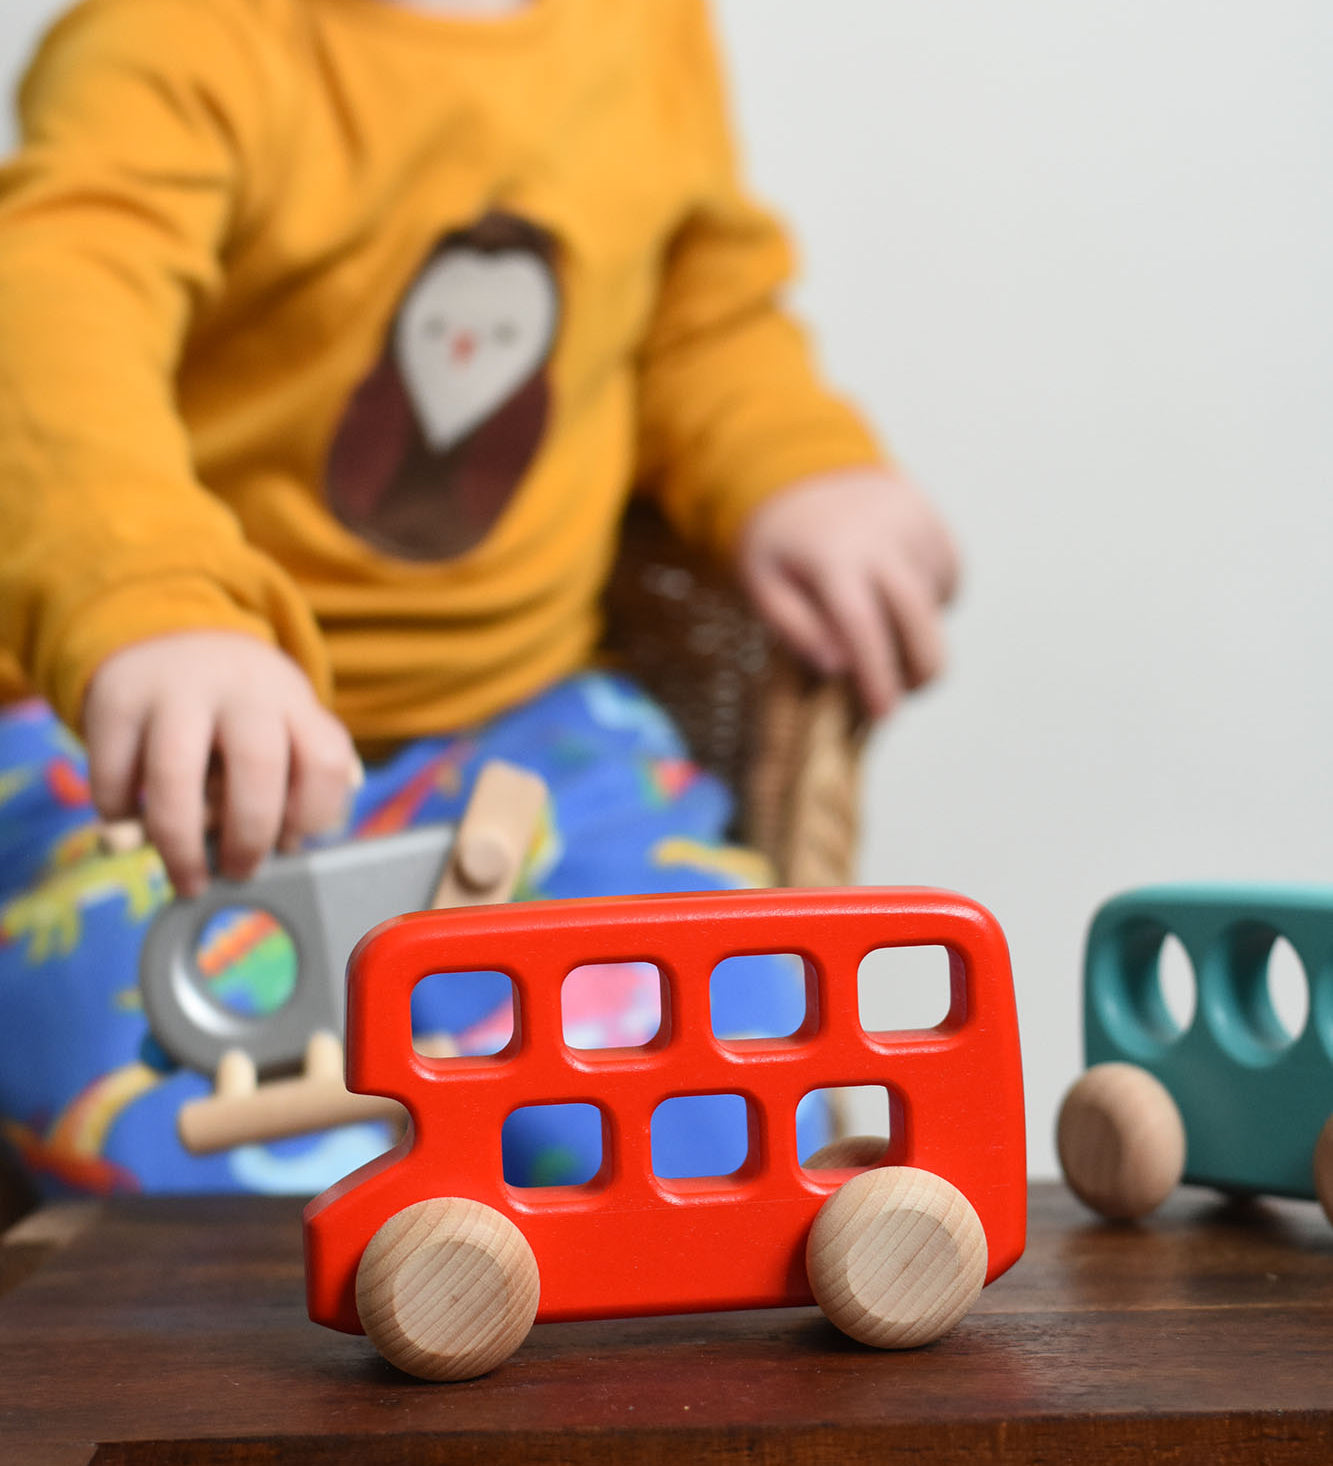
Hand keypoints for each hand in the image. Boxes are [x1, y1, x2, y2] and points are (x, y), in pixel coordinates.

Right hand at [82, 631, 358, 896]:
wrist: (169, 636)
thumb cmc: (239, 709)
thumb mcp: (283, 723)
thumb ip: (296, 778)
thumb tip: (286, 851)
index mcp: (292, 698)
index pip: (325, 759)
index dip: (313, 813)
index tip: (292, 842)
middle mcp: (239, 687)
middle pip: (257, 766)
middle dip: (250, 836)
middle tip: (239, 871)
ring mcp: (174, 690)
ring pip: (174, 778)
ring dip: (180, 843)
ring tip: (187, 877)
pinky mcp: (115, 701)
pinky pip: (115, 778)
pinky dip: (122, 815)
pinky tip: (135, 823)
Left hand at [737, 467, 959, 718]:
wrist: (807, 469)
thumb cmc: (780, 540)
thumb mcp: (762, 582)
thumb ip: (795, 627)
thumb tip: (838, 668)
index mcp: (834, 553)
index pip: (863, 624)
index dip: (877, 674)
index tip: (885, 712)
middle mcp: (884, 537)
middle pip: (919, 618)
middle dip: (920, 670)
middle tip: (903, 697)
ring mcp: (918, 528)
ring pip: (934, 607)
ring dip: (914, 634)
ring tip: (874, 623)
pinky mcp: (937, 528)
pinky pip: (945, 585)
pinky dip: (927, 605)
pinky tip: (891, 594)